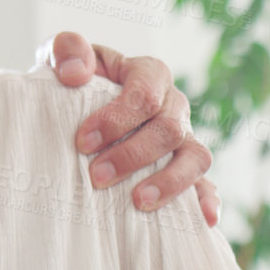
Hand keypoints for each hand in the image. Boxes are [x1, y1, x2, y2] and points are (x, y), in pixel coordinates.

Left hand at [39, 31, 218, 225]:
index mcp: (148, 73)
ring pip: (195, 156)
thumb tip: (75, 73)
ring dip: (169, 181)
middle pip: (169, 129)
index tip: (82, 142)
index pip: (144, 94)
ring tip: (138, 202)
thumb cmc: (73, 81)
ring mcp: (184, 136)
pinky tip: (204, 220)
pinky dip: (207, 199)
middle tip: (97, 177)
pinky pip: (206, 182)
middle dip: (133, 155)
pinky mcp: (185, 166)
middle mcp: (173, 104)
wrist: (76, 106)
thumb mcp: (62, 56)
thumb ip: (66, 49)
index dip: (116, 119)